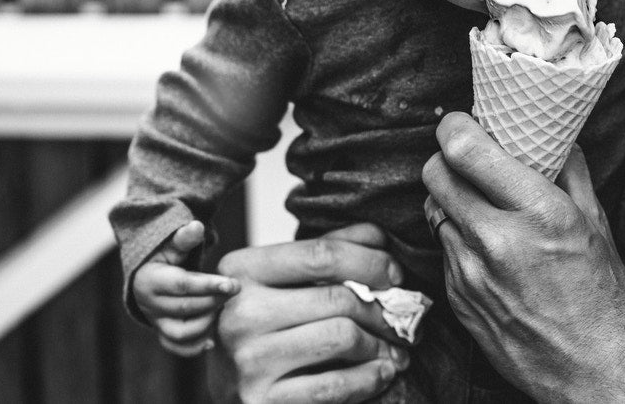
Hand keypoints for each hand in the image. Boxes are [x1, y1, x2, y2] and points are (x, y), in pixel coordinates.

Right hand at [133, 220, 240, 355]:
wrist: (150, 273)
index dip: (209, 285)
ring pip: (180, 333)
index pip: (182, 284)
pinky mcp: (161, 332)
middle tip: (235, 291)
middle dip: (214, 301)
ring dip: (207, 323)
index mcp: (150, 279)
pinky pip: (176, 347)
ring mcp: (154, 321)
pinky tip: (213, 341)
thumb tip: (196, 227)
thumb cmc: (166, 254)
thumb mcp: (172, 243)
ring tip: (223, 308)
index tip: (233, 284)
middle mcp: (148, 304)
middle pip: (185, 308)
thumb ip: (185, 237)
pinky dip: (194, 347)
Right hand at [211, 223, 410, 403]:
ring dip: (381, 344)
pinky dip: (370, 378)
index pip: (321, 254)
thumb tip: (378, 236)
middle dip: (383, 310)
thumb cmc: (260, 324)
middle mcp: (241, 312)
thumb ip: (326, 252)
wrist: (220, 386)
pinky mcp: (262, 400)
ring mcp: (249, 359)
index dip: (369, 262)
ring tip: (394, 348)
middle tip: (403, 320)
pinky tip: (382, 371)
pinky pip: (335, 386)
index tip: (396, 275)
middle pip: (337, 298)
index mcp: (243, 270)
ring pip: (342, 337)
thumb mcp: (282, 280)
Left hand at [422, 112, 624, 401]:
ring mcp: (468, 271)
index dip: (453, 127)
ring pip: (432, 209)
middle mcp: (495, 239)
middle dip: (445, 159)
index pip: (465, 150)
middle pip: (434, 173)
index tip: (457, 123)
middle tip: (462, 161)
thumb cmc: (601, 296)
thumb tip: (551, 135)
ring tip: (475, 206)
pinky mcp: (455, 295)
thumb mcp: (595, 224)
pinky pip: (441, 248)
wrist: (592, 370)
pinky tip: (481, 249)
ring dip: (448, 200)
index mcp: (536, 213)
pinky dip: (455, 238)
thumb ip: (568, 172)